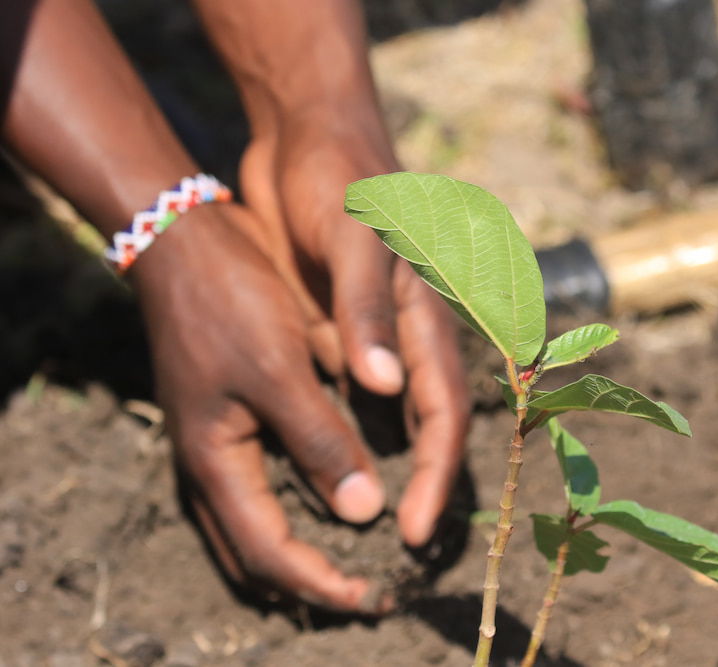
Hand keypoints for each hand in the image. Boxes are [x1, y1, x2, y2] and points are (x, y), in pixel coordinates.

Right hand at [131, 202, 392, 611]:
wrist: (184, 240)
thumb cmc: (228, 301)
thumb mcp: (278, 370)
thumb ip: (319, 439)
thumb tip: (363, 510)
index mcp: (215, 461)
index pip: (267, 554)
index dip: (318, 583)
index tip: (369, 598)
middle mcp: (210, 463)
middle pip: (255, 551)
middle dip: (308, 577)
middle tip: (363, 588)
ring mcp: (215, 441)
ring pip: (254, 521)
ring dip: (299, 547)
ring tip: (350, 557)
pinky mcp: (229, 416)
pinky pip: (260, 482)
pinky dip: (294, 504)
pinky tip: (330, 492)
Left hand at [239, 105, 469, 546]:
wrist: (306, 136)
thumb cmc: (341, 179)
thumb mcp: (356, 238)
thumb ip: (368, 309)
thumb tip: (387, 388)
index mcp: (424, 317)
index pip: (442, 412)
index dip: (435, 476)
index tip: (412, 532)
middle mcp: (406, 337)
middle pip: (426, 429)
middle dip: (420, 488)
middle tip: (399, 550)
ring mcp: (373, 337)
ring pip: (390, 421)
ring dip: (385, 471)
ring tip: (363, 526)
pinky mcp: (338, 330)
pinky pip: (348, 396)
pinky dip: (344, 435)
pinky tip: (321, 465)